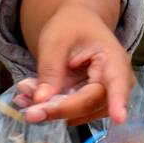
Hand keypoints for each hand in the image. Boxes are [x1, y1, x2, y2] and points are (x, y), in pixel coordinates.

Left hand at [14, 6, 133, 124]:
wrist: (77, 24)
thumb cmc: (70, 26)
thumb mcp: (55, 40)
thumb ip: (50, 69)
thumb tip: (41, 100)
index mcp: (113, 59)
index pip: (117, 84)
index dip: (118, 102)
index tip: (119, 118)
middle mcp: (114, 83)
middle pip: (89, 103)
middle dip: (57, 108)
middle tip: (29, 111)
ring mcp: (102, 96)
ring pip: (76, 113)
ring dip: (48, 108)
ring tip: (24, 91)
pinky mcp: (86, 103)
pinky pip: (68, 112)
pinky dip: (47, 107)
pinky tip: (28, 97)